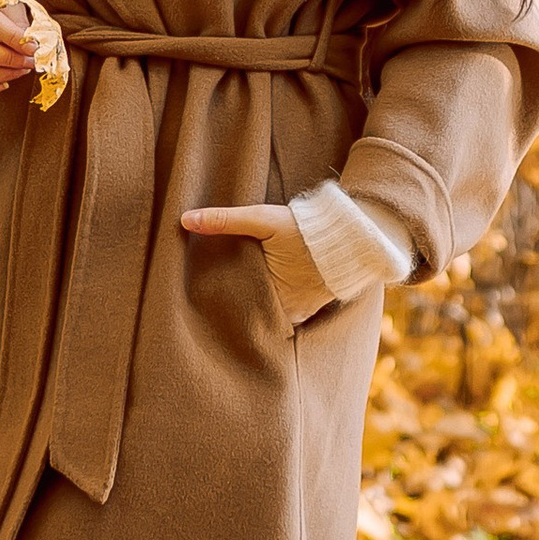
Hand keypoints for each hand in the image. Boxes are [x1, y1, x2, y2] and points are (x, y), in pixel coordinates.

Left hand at [182, 199, 328, 319]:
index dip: (219, 306)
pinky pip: (287, 317)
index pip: (235, 310)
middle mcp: (287, 312)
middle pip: (252, 317)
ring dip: (256, 311)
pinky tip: (263, 300)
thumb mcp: (263, 220)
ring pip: (269, 319)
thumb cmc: (305, 229)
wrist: (352, 236)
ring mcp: (301, 313)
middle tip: (214, 304)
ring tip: (236, 302)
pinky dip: (274, 311)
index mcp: (271, 295)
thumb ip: (225, 220)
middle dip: (236, 311)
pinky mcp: (311, 310)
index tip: (203, 302)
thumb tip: (185, 220)